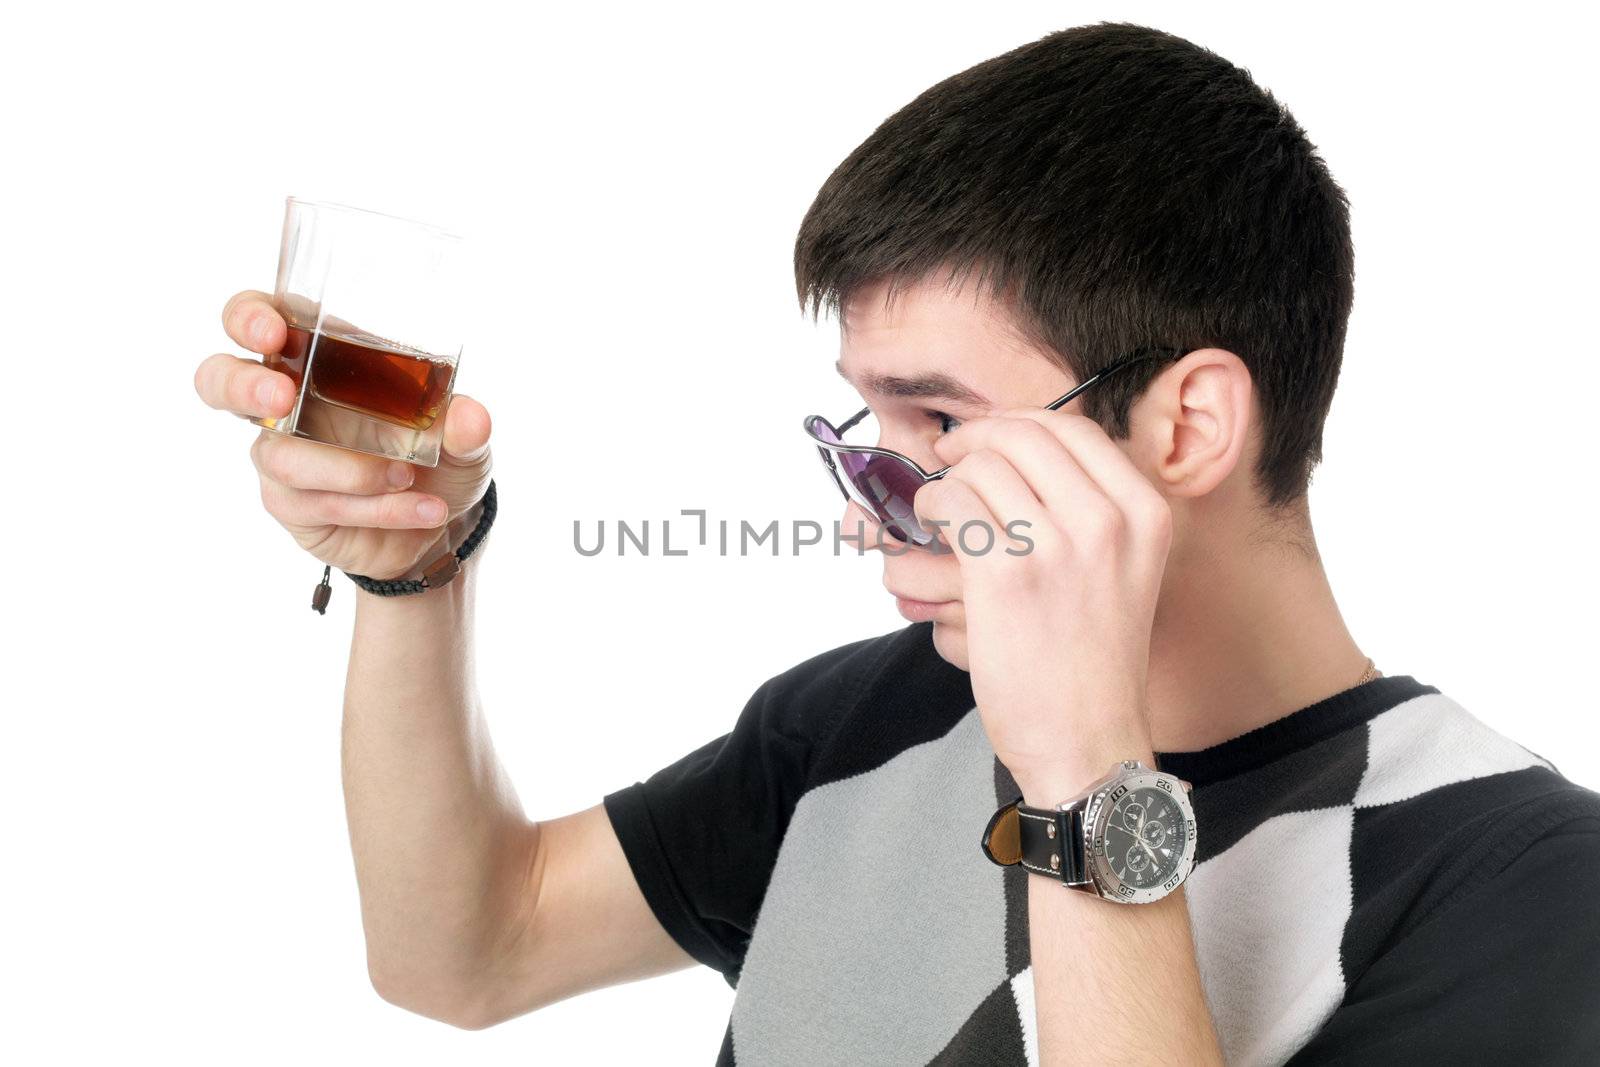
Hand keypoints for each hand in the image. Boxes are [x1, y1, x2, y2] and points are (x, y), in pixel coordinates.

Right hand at [194, 290, 493, 580]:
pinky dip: (376, 507)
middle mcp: (286, 399)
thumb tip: (469, 416)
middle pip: (219, 379)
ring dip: (351, 469)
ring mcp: (281, 452)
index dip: (248, 318)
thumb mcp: (464, 437)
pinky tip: (421, 509)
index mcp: (317, 355)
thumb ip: (465, 423)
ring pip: (282, 457)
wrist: (441, 522)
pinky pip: (319, 503)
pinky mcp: (290, 503)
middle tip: (282, 398)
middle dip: (241, 385)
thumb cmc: (439, 456)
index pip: (256, 318)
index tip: (272, 332)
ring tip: (407, 475)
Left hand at [913, 409, 1171, 795]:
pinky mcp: (1005, 574)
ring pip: (981, 468)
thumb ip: (1089, 512)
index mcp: (1144, 513)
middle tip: (949, 459)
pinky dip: (929, 507)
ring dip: (946, 483)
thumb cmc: (1093, 664)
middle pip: (1023, 436)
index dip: (1018, 425)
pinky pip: (952, 503)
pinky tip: (930, 528)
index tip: (989, 440)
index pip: (1073, 430)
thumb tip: (1017, 456)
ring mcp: (1058, 546)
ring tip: (937, 511)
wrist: (1089, 742)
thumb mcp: (1123, 571)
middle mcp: (1109, 521)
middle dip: (975, 440)